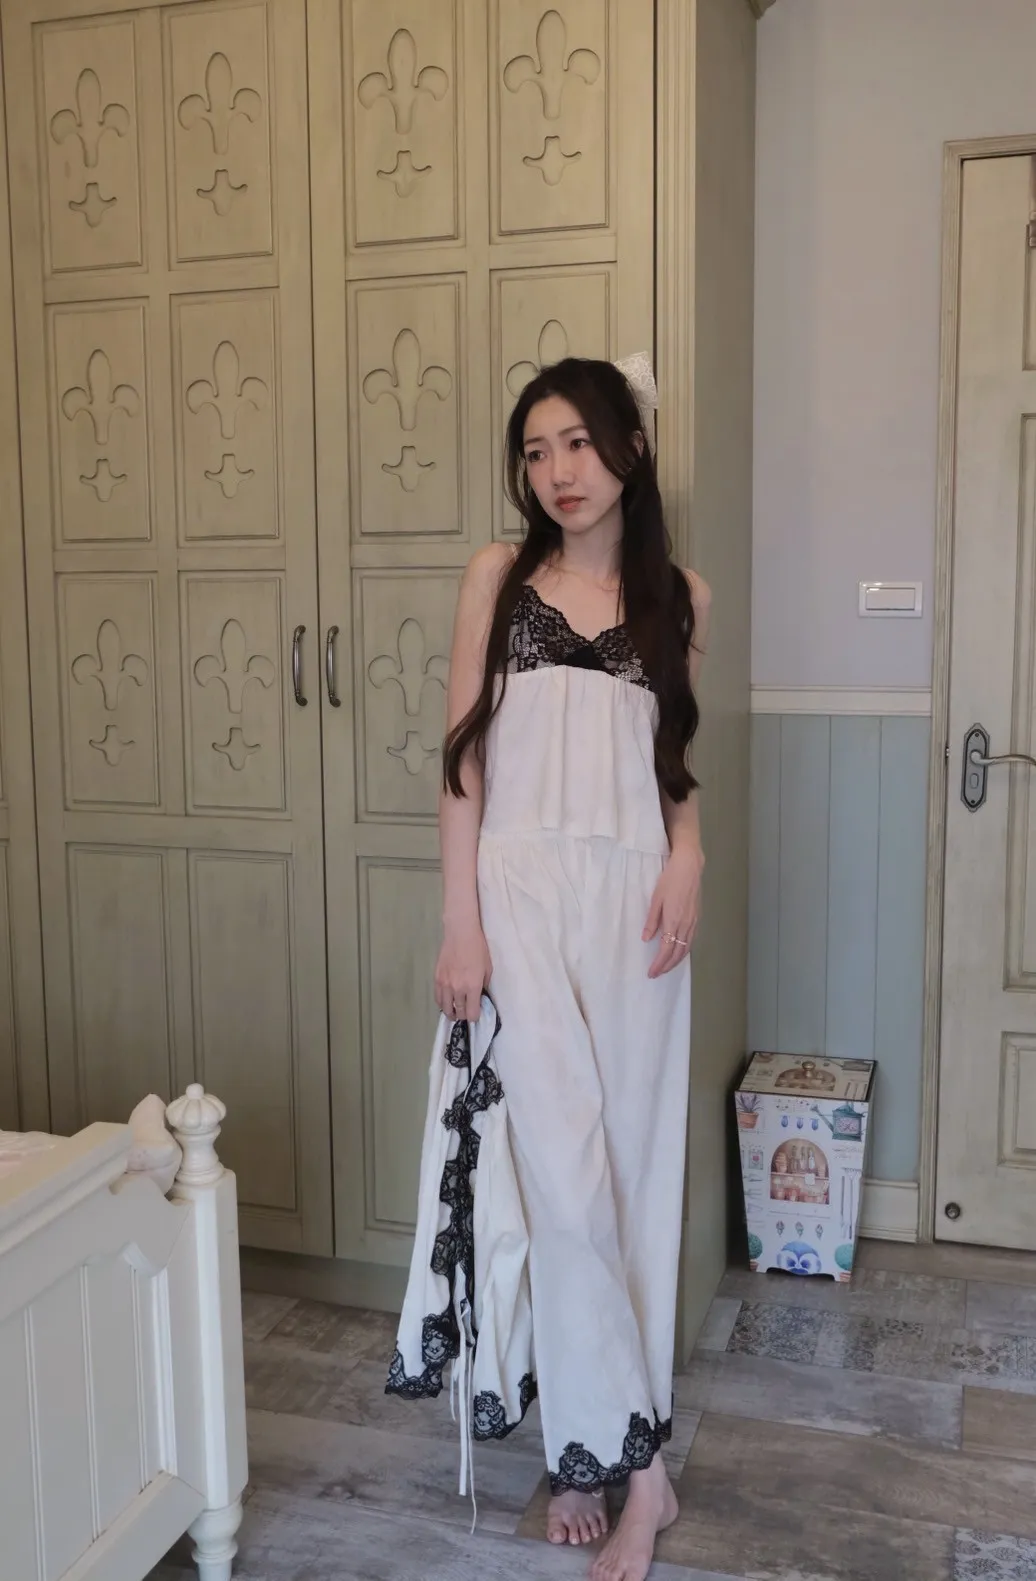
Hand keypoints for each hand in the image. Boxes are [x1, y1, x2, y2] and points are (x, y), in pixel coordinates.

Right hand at [435, 920, 492, 1022]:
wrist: (460, 934)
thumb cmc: (478, 948)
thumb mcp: (487, 968)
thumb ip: (483, 985)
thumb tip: (479, 995)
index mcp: (472, 987)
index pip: (472, 1013)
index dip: (474, 1017)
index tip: (476, 1015)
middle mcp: (458, 989)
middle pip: (459, 1012)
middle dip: (464, 1015)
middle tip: (466, 1013)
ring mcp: (445, 984)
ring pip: (446, 1007)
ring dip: (451, 1012)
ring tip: (454, 1013)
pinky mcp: (437, 978)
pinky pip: (438, 997)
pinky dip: (442, 1003)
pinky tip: (446, 1003)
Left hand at [643, 844, 703, 978]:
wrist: (690, 867)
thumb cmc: (670, 880)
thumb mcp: (656, 899)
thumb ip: (652, 921)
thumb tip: (646, 940)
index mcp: (674, 921)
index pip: (666, 950)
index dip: (659, 964)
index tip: (651, 973)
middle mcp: (686, 925)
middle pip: (677, 953)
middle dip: (667, 966)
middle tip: (656, 974)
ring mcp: (693, 922)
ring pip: (686, 949)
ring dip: (675, 961)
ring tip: (665, 967)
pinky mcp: (697, 918)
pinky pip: (691, 941)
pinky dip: (683, 951)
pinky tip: (678, 952)